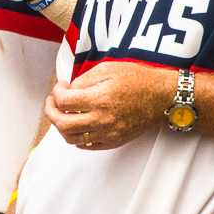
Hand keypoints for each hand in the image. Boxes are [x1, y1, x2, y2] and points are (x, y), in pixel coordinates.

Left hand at [45, 62, 176, 149]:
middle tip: (52, 103)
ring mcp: (108, 133)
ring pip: (71, 138)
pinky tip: (78, 125)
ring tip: (63, 114)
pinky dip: (77, 137)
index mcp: (99, 98)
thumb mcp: (108, 68)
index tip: (61, 86)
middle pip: (62, 124)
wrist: (162, 96)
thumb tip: (68, 89)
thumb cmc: (138, 79)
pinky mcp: (114, 141)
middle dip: (51, 112)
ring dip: (61, 126)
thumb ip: (84, 79)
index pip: (63, 101)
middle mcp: (102, 119)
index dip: (56, 92)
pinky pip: (87, 145)